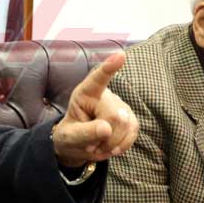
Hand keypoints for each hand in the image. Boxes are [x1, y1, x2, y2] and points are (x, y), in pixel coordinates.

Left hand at [51, 52, 139, 167]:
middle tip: (90, 145)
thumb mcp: (69, 137)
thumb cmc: (71, 136)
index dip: (110, 67)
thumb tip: (106, 128)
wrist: (80, 146)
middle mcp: (105, 96)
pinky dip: (122, 145)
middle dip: (105, 137)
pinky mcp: (131, 118)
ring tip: (97, 145)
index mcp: (85, 94)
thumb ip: (84, 132)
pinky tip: (111, 147)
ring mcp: (120, 106)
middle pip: (115, 116)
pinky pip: (133, 132)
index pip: (98, 79)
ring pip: (126, 125)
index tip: (121, 55)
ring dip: (112, 143)